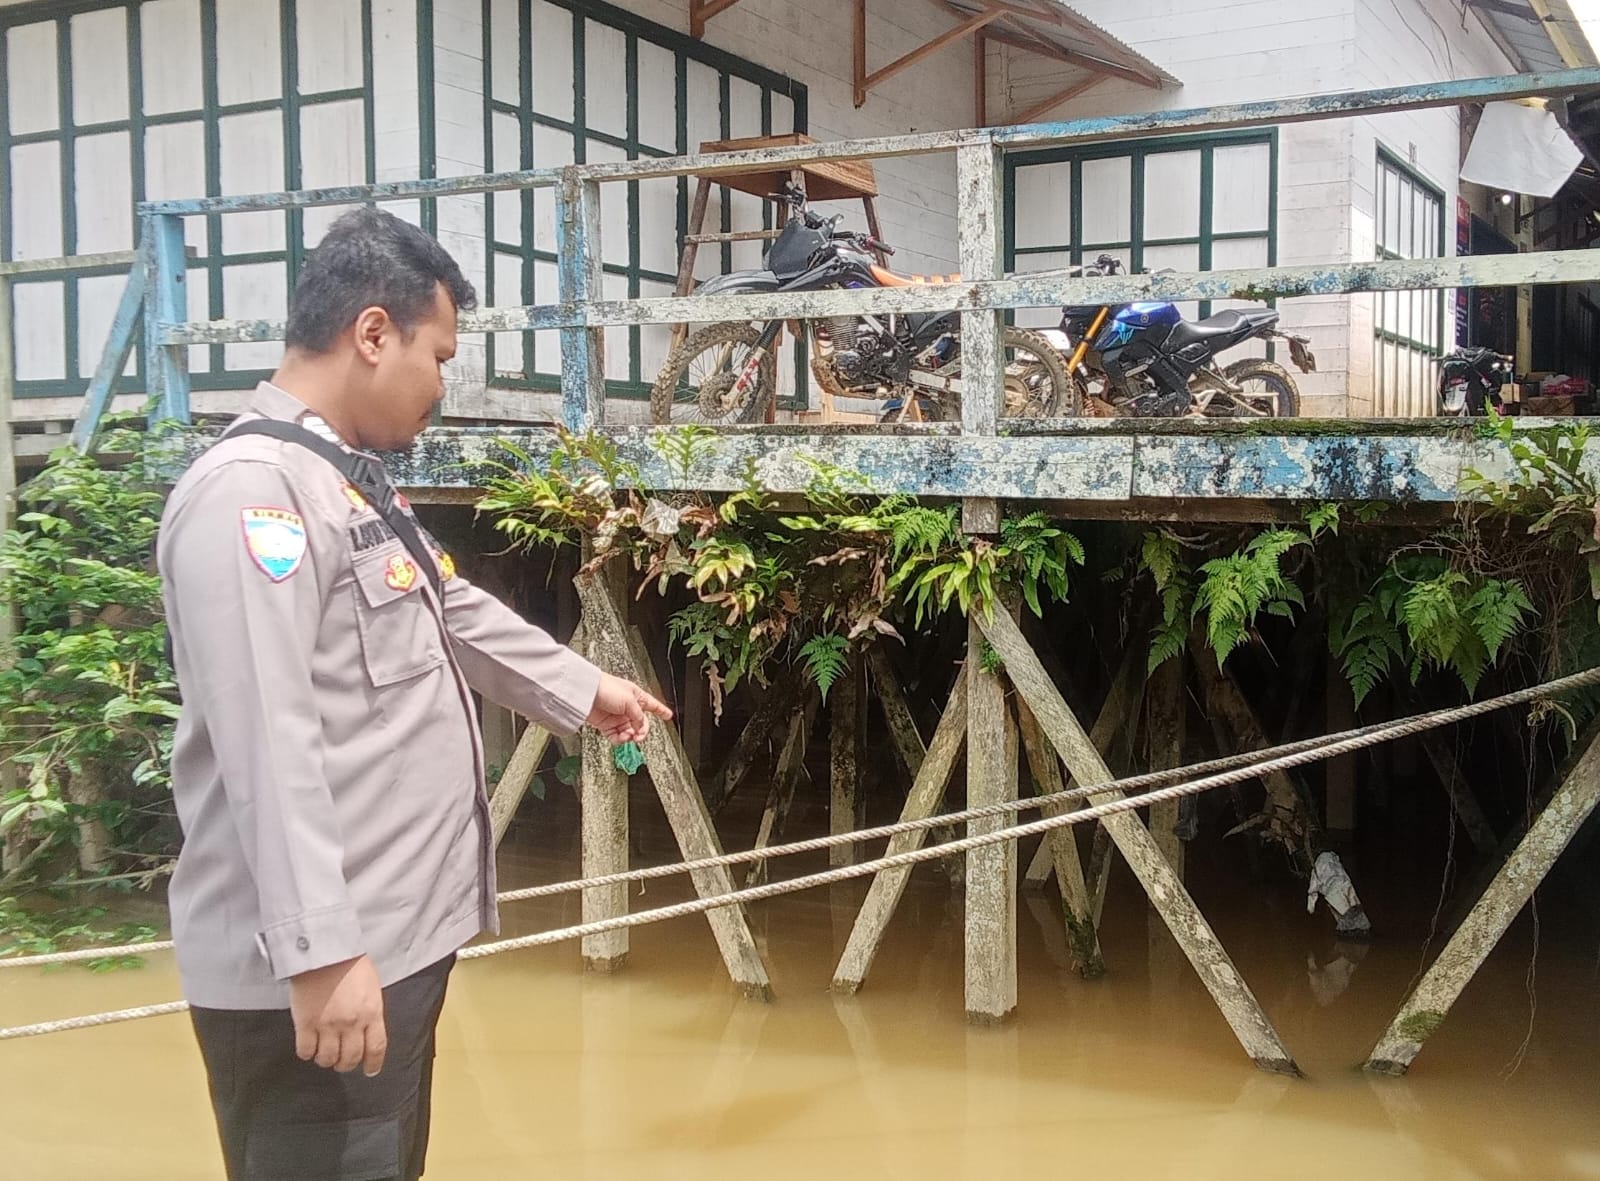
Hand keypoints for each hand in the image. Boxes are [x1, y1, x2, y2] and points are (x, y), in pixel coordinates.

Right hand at [290, 954, 386, 1075]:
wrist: (324, 951)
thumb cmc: (350, 964)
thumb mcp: (372, 988)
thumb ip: (370, 1011)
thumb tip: (368, 1030)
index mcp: (372, 1013)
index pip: (376, 1048)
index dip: (373, 1063)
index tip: (370, 1071)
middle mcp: (352, 1024)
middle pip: (351, 1058)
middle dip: (346, 1064)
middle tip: (341, 1061)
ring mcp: (328, 1026)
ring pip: (327, 1059)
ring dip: (326, 1060)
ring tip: (323, 1054)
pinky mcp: (306, 1024)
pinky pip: (306, 1051)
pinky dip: (307, 1053)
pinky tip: (308, 1047)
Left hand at [587, 672, 671, 742]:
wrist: (587, 693)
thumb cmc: (607, 688)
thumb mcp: (630, 701)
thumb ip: (638, 716)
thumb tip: (640, 727)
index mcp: (636, 696)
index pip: (653, 704)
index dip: (661, 711)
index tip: (668, 716)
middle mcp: (628, 707)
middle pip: (641, 723)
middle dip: (642, 731)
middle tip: (639, 735)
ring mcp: (617, 716)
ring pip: (630, 732)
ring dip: (631, 736)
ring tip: (628, 736)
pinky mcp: (606, 725)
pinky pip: (617, 737)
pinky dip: (620, 740)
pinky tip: (621, 738)